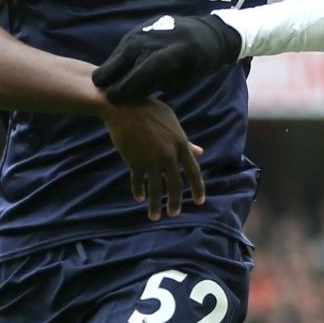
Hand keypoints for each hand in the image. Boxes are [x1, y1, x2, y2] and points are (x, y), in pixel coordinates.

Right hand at [93, 14, 242, 104]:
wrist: (207, 33)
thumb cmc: (199, 62)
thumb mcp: (187, 77)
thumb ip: (161, 83)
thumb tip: (135, 91)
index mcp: (178, 51)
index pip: (149, 67)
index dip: (130, 83)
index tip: (115, 98)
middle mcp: (161, 37)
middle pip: (131, 54)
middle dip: (113, 72)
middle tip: (98, 89)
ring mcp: (151, 28)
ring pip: (125, 47)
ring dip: (111, 64)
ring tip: (100, 81)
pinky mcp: (143, 26)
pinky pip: (126, 42)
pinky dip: (117, 56)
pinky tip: (110, 68)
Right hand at [100, 97, 204, 220]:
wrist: (122, 106)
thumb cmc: (149, 110)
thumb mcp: (172, 123)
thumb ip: (185, 141)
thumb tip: (200, 152)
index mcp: (180, 144)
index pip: (193, 171)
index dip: (198, 188)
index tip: (200, 201)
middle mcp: (168, 154)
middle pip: (176, 184)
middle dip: (175, 202)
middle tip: (175, 213)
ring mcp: (151, 159)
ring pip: (156, 188)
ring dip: (156, 204)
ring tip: (155, 216)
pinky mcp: (134, 161)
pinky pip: (138, 181)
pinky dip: (138, 190)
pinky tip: (140, 197)